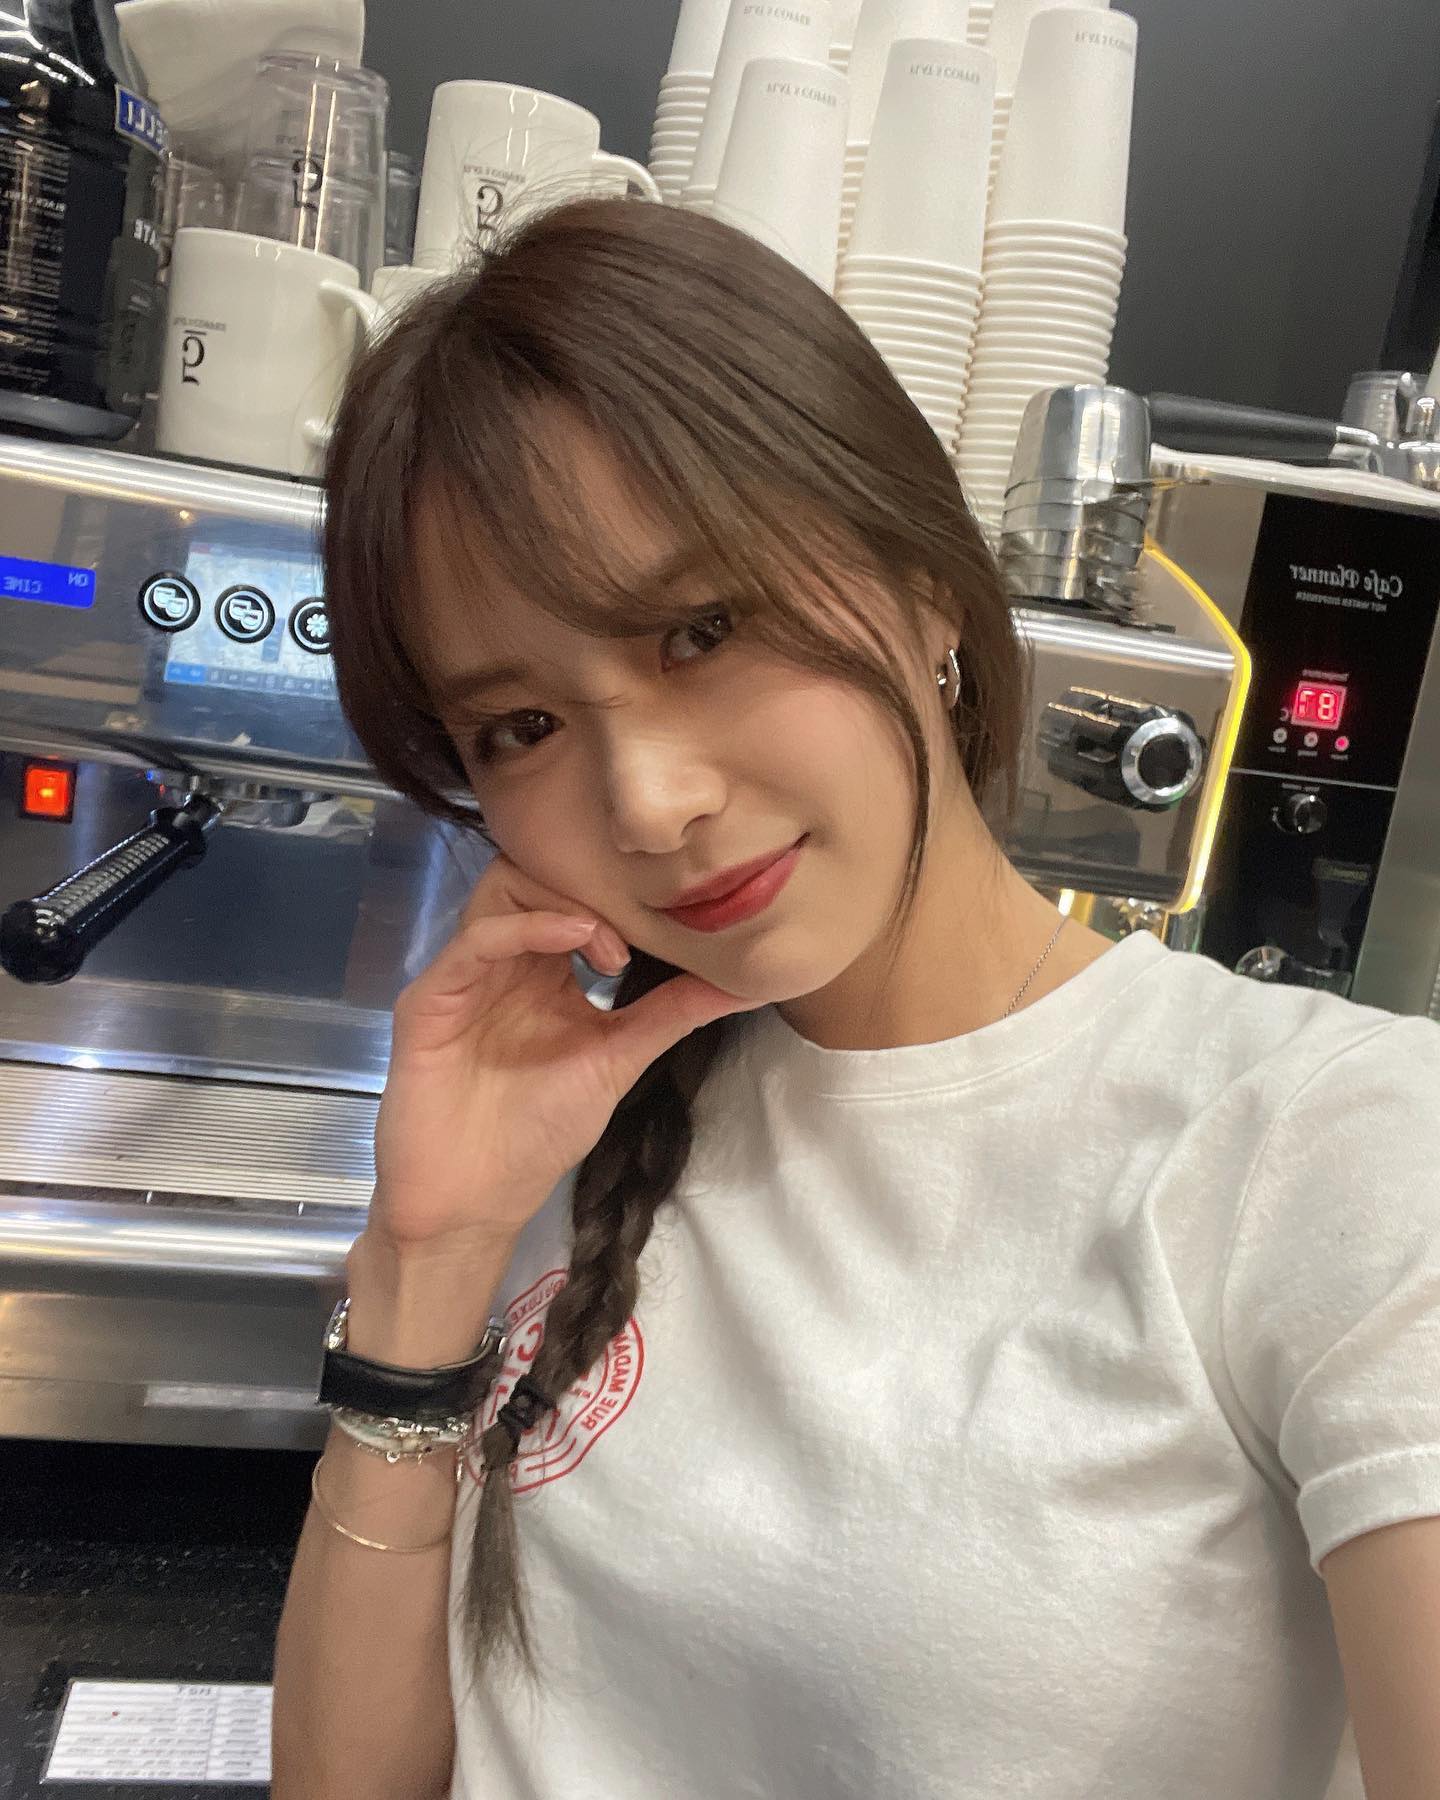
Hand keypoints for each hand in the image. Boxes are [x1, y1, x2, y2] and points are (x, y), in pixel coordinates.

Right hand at [367, 848, 761, 1251]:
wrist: (474, 1200)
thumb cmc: (538, 1131)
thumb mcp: (620, 1058)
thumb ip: (673, 1013)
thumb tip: (748, 982)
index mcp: (540, 968)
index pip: (569, 891)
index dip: (616, 891)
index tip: (665, 917)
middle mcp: (502, 961)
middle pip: (533, 872)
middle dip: (588, 887)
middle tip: (632, 937)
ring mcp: (464, 975)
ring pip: (502, 888)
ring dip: (563, 900)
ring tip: (607, 948)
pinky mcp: (431, 999)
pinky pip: (476, 939)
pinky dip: (529, 927)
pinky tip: (577, 940)